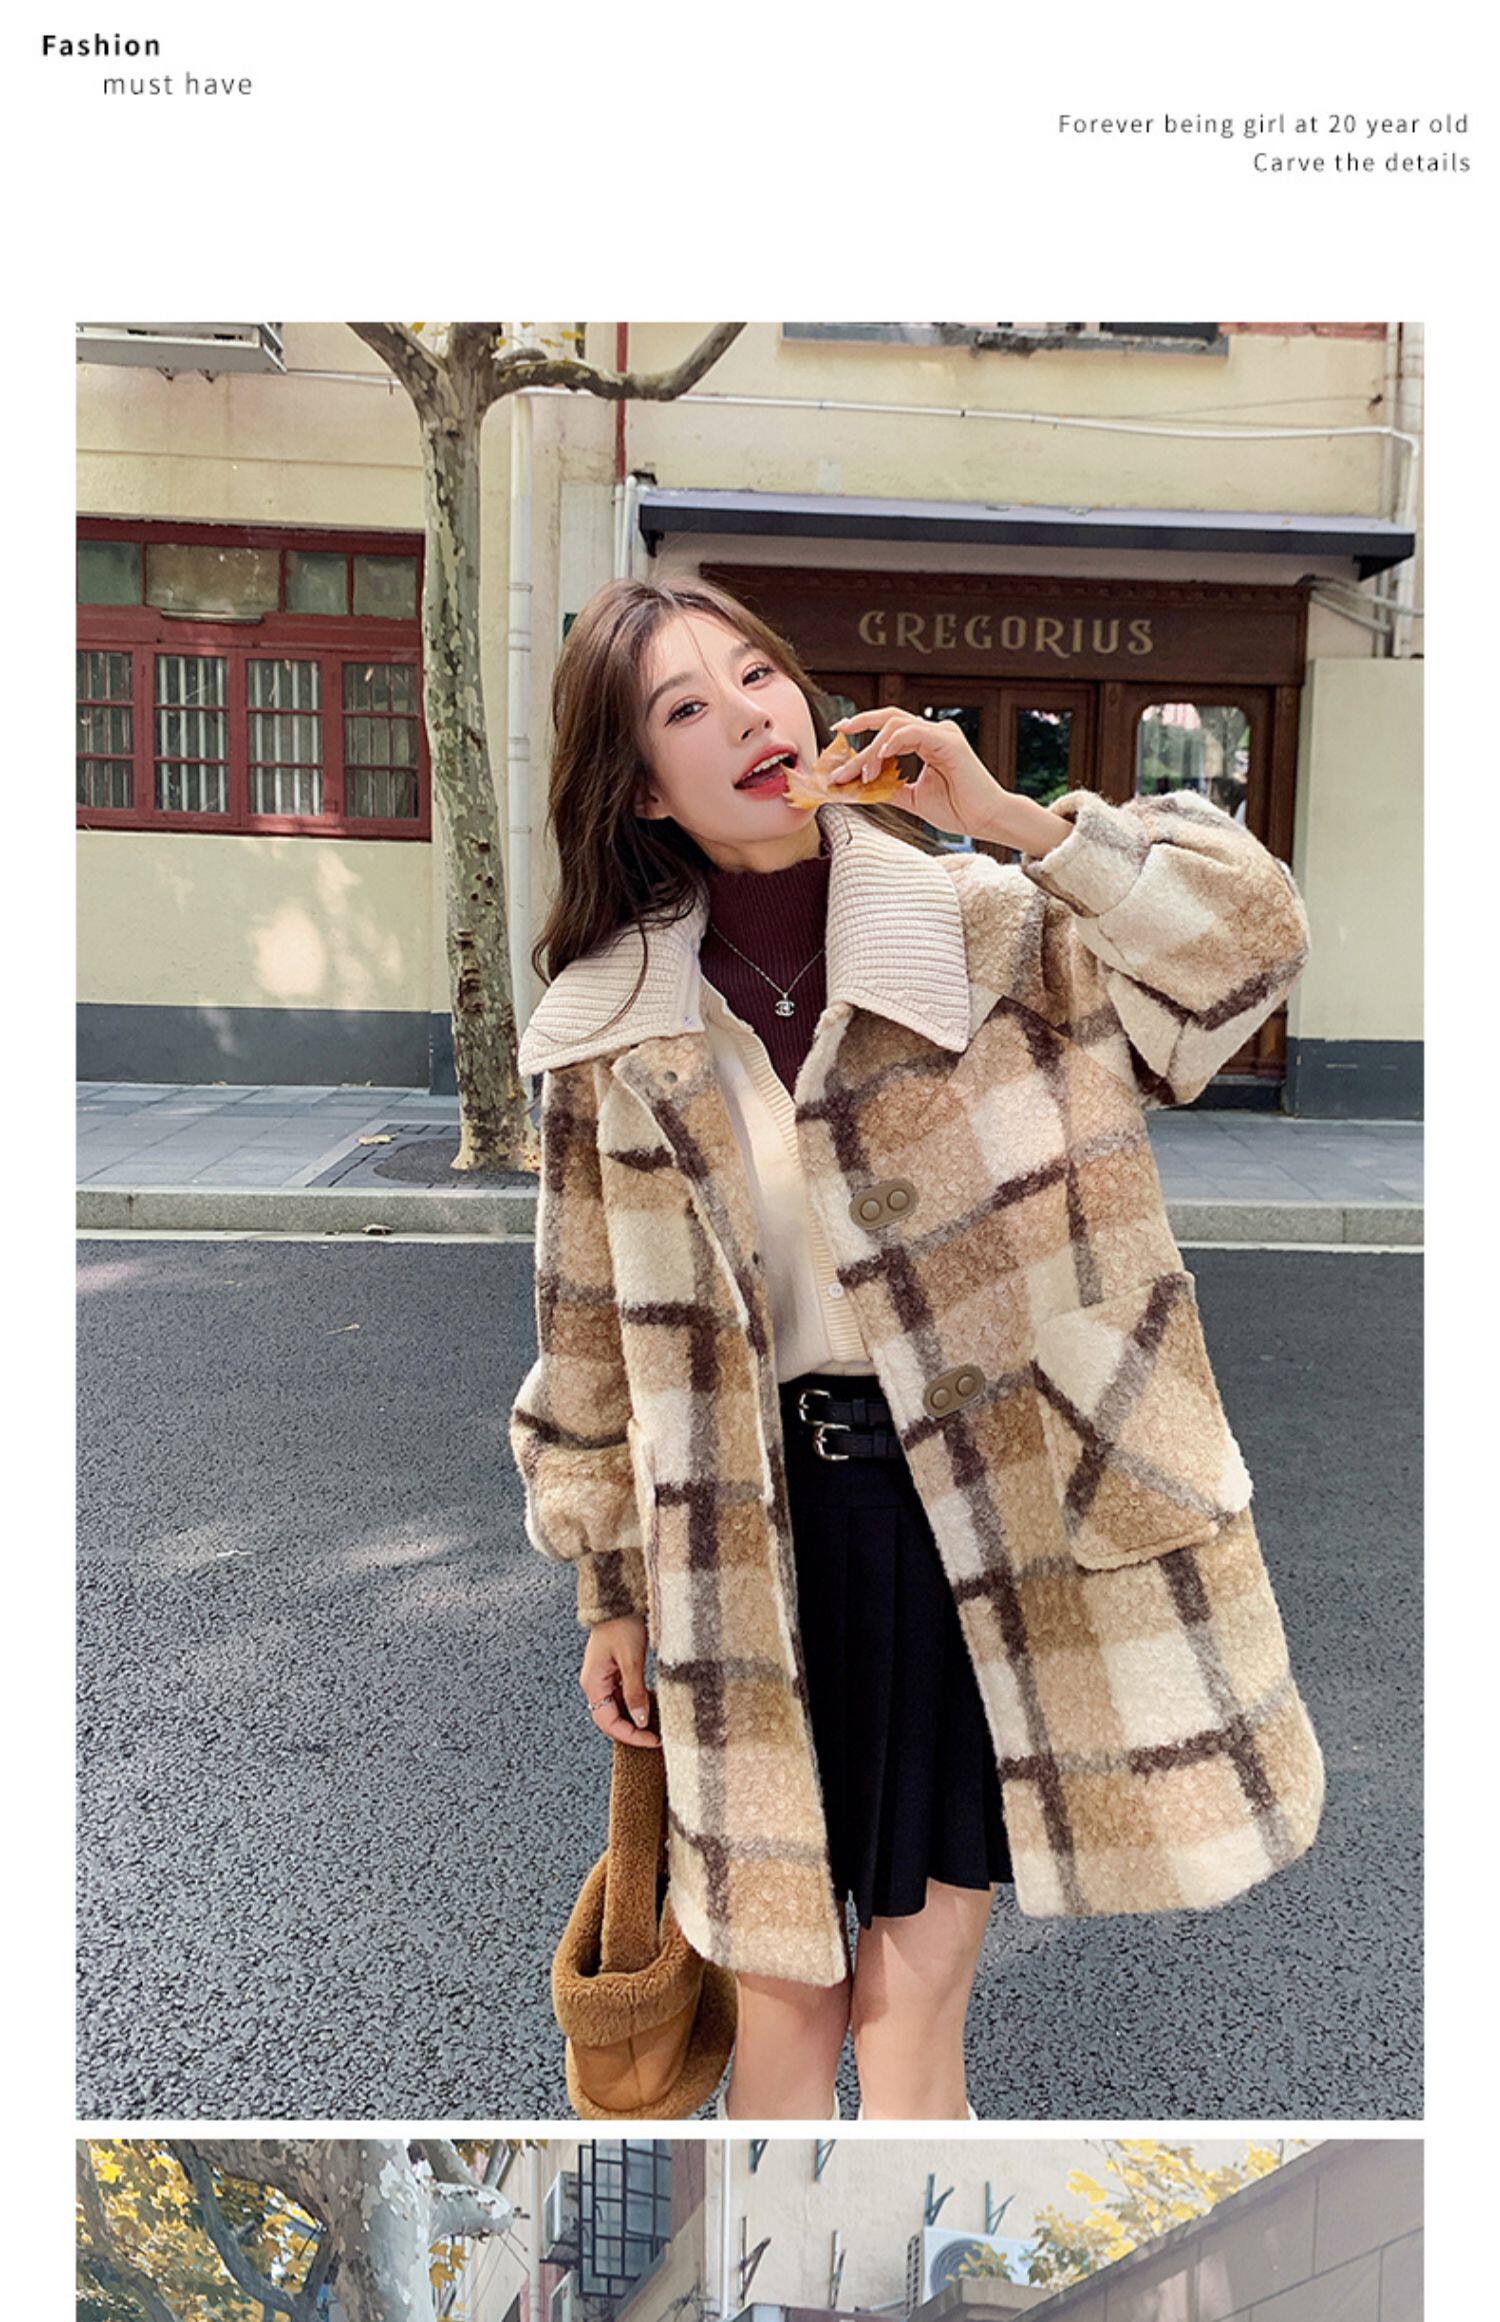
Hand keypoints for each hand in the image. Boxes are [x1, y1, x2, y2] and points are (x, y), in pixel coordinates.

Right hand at [580, 1617, 659, 1748]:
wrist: (620, 1598)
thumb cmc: (622, 1624)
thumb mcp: (632, 1660)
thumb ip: (635, 1692)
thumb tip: (640, 1721)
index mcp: (593, 1682)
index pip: (607, 1722)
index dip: (630, 1735)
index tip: (652, 1740)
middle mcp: (594, 1683)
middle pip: (610, 1718)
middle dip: (632, 1730)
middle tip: (656, 1737)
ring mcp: (603, 1677)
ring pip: (617, 1707)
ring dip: (634, 1717)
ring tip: (657, 1722)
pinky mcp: (612, 1670)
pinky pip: (621, 1694)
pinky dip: (635, 1702)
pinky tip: (651, 1702)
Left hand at [830, 708, 1071, 854]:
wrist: (985, 820)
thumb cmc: (956, 809)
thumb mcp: (910, 797)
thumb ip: (886, 788)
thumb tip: (855, 787)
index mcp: (925, 741)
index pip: (888, 729)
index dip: (862, 732)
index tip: (838, 741)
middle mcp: (933, 732)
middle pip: (888, 719)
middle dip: (859, 724)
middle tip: (837, 735)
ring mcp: (942, 733)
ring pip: (895, 726)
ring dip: (872, 749)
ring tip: (861, 774)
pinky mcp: (949, 741)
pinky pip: (913, 731)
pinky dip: (893, 741)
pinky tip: (880, 756)